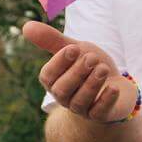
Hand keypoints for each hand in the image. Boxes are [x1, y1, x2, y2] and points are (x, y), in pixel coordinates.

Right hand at [22, 21, 138, 122]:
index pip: (47, 76)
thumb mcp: (75, 50)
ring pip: (79, 101)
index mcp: (54, 81)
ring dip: (91, 84)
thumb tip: (26, 26)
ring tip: (102, 68)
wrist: (116, 83)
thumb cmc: (90, 66)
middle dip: (77, 73)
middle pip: (62, 90)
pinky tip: (114, 87)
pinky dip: (106, 100)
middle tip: (92, 58)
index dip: (59, 63)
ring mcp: (82, 108)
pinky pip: (99, 112)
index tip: (74, 48)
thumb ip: (52, 40)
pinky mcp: (100, 116)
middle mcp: (64, 97)